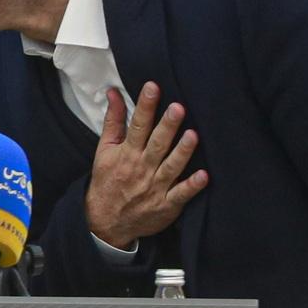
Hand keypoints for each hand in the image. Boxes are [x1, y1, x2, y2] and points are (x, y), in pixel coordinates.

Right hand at [84, 83, 208, 249]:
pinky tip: (203, 176)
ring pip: (171, 166)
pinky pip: (180, 195)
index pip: (136, 125)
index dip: (145, 105)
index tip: (153, 87)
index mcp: (126, 153)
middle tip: (178, 108)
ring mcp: (155, 187)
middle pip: (157, 144)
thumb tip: (113, 93)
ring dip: (182, 152)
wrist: (105, 221)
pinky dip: (191, 186)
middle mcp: (141, 168)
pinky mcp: (166, 205)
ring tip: (193, 135)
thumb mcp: (104, 149)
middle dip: (167, 126)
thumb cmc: (107, 180)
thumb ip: (113, 120)